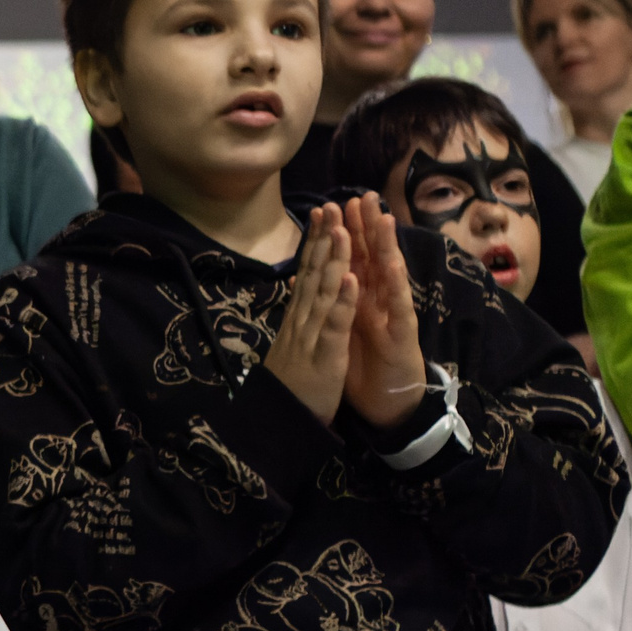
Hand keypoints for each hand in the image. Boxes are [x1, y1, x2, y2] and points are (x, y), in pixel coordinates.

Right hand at [260, 204, 357, 424]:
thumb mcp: (289, 347)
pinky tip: (350, 278)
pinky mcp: (324, 355)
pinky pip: (335, 325)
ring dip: (333, 259)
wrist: (281, 424)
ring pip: (324, 292)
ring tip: (342, 229)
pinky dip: (343, 301)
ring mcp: (311, 336)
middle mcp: (301, 321)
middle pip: (312, 274)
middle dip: (322, 239)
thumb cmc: (290, 387)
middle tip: (329, 205)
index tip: (320, 214)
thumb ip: (293, 316)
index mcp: (297, 319)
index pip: (306, 274)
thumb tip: (292, 289)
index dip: (314, 243)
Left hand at [340, 192, 426, 430]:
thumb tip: (308, 278)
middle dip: (367, 227)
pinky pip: (399, 306)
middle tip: (362, 195)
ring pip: (390, 274)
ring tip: (382, 217)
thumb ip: (331, 302)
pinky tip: (391, 265)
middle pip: (372, 257)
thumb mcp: (340, 329)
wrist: (385, 402)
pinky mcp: (403, 334)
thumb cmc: (363, 364)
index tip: (329, 206)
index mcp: (358, 299)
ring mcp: (393, 314)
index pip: (349, 260)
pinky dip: (394, 286)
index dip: (340, 234)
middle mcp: (378, 301)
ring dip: (386, 246)